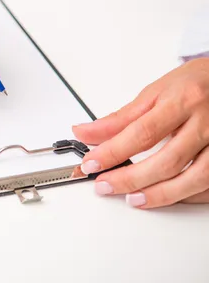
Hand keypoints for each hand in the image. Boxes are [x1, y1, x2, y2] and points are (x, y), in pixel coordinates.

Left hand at [73, 57, 208, 208]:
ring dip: (161, 194)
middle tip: (105, 185)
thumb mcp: (155, 92)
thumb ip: (121, 118)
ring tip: (133, 199)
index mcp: (183, 101)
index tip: (92, 163)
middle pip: (168, 160)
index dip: (113, 152)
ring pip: (195, 178)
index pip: (142, 133)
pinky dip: (187, 195)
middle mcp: (206, 123)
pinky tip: (166, 197)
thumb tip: (86, 133)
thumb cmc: (194, 84)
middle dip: (131, 178)